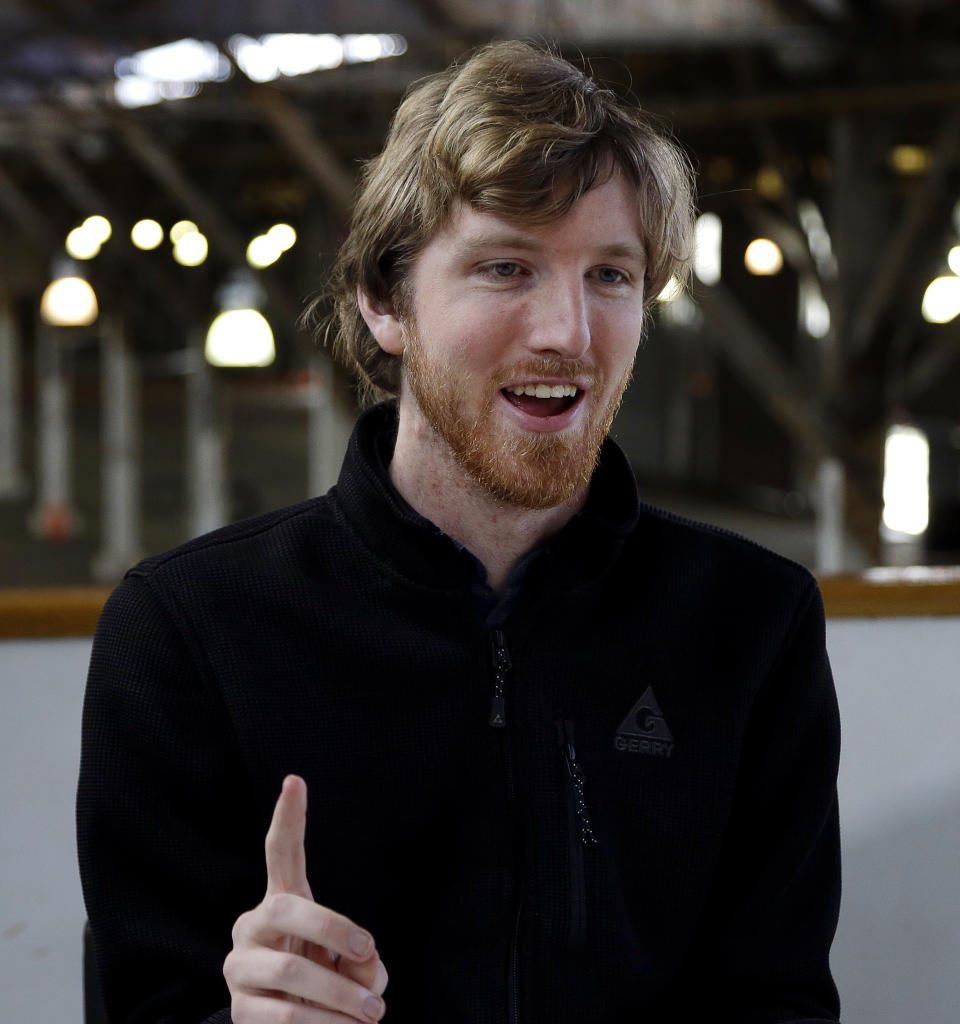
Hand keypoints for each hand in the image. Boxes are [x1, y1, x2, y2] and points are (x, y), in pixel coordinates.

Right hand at [224, 775, 387, 1021]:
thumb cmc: (330, 981)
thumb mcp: (355, 964)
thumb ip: (364, 959)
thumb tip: (365, 969)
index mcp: (282, 899)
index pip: (281, 851)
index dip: (288, 817)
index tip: (294, 780)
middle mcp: (252, 924)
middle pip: (289, 909)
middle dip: (334, 929)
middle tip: (370, 952)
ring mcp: (239, 965)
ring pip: (291, 971)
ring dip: (341, 996)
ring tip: (375, 1013)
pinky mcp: (240, 1009)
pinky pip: (286, 1015)